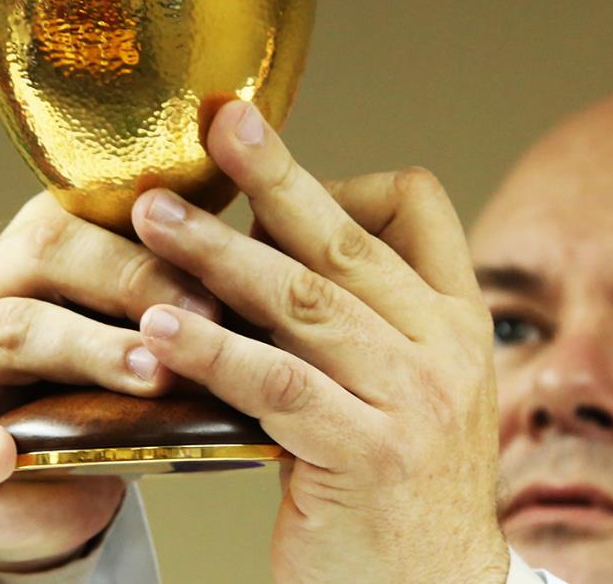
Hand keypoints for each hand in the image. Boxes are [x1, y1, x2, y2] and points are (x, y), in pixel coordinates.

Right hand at [0, 193, 218, 570]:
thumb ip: (193, 291)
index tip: (237, 241)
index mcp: (55, 240)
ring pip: (11, 329)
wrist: (45, 473)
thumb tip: (288, 264)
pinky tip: (1, 455)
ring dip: (88, 348)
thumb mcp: (148, 324)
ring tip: (153, 376)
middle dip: (137, 277)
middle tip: (209, 316)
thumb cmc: (108, 385)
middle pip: (53, 248)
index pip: (103, 201)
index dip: (169, 218)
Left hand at [132, 102, 507, 582]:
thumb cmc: (400, 485)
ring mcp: (415, 401)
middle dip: (273, 177)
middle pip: (345, 242)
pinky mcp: (369, 456)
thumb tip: (260, 253)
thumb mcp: (405, 386)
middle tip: (215, 128)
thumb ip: (355, 319)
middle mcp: (447, 348)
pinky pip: (279, 385)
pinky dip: (215, 350)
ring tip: (154, 219)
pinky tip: (161, 326)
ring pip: (306, 304)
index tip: (270, 174)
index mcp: (457, 319)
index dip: (343, 177)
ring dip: (220, 254)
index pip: (420, 208)